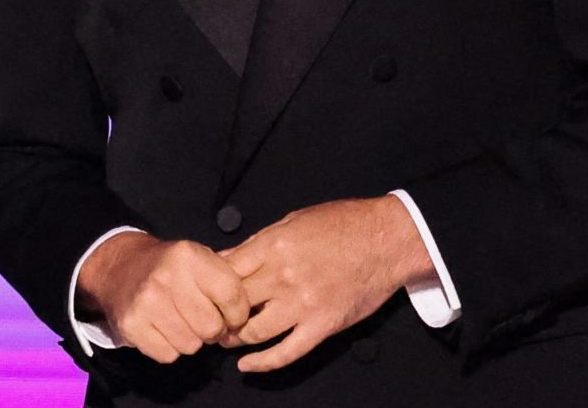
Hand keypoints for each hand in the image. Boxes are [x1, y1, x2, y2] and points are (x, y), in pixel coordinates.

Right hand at [77, 231, 250, 362]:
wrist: (121, 268)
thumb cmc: (171, 268)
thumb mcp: (199, 259)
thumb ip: (226, 281)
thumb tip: (246, 318)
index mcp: (188, 256)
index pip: (232, 296)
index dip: (237, 313)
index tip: (230, 314)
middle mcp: (166, 277)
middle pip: (212, 327)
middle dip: (212, 329)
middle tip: (200, 318)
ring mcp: (146, 302)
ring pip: (191, 345)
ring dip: (190, 339)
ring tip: (179, 321)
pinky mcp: (131, 324)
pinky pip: (168, 355)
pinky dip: (169, 348)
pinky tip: (162, 329)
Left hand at [220, 196, 433, 372]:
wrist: (386, 240)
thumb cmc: (341, 224)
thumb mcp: (292, 221)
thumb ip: (259, 243)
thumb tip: (227, 257)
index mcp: (272, 247)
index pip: (224, 271)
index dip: (207, 284)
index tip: (201, 291)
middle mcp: (282, 277)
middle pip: (233, 302)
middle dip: (215, 313)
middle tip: (207, 319)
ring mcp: (302, 304)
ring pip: (254, 331)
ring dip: (234, 338)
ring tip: (225, 339)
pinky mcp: (322, 325)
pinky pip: (287, 351)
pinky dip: (263, 363)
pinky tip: (246, 366)